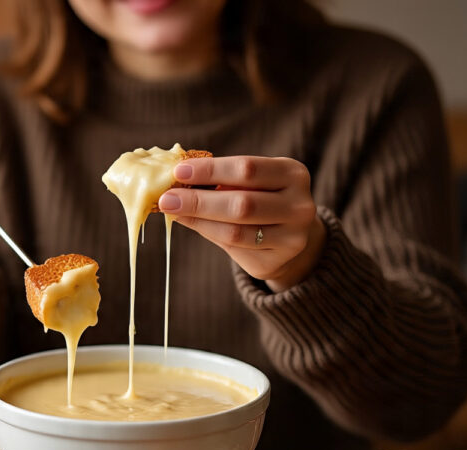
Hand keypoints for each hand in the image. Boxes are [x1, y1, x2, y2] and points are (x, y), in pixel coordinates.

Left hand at [158, 156, 324, 291]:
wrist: (290, 236)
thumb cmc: (263, 200)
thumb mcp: (253, 183)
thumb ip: (222, 181)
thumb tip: (176, 181)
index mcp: (293, 174)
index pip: (247, 169)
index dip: (211, 170)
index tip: (179, 171)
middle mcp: (299, 206)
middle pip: (242, 204)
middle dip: (199, 201)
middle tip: (167, 199)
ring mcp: (292, 238)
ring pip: (236, 231)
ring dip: (199, 221)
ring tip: (174, 212)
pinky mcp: (277, 262)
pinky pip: (235, 250)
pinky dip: (209, 234)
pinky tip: (193, 224)